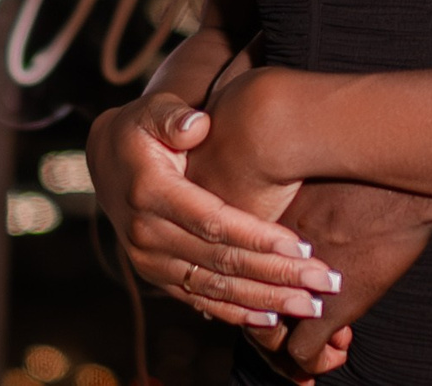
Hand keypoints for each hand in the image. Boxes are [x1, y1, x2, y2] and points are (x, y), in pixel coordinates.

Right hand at [87, 90, 336, 329]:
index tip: (303, 248)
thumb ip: (173, 115)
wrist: (106, 160)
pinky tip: (271, 319)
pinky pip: (198, 299)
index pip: (213, 222)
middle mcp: (146, 234)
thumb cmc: (142, 129)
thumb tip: (198, 124)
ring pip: (214, 289)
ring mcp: (148, 260)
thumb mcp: (151, 111)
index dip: (258, 238)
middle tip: (324, 283)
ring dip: (265, 301)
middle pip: (221, 262)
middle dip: (277, 276)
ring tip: (309, 306)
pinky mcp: (155, 275)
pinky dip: (235, 312)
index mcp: (150, 192)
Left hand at [255, 182, 431, 376]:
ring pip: (270, 337)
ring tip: (330, 342)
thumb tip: (303, 226)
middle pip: (251, 305)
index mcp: (260, 230)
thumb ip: (297, 212)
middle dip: (275, 326)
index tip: (285, 301)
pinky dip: (316, 362)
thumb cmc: (365, 177)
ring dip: (293, 349)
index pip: (243, 273)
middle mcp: (266, 260)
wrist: (398, 185)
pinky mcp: (323, 309)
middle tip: (298, 330)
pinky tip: (338, 350)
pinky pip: (303, 352)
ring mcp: (291, 286)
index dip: (262, 290)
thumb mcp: (314, 187)